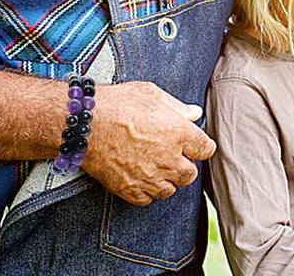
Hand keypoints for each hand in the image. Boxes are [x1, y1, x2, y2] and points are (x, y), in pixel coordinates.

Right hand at [80, 81, 214, 206]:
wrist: (87, 124)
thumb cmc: (120, 104)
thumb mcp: (154, 95)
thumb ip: (178, 107)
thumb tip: (194, 113)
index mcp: (179, 133)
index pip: (206, 149)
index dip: (202, 146)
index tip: (196, 144)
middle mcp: (168, 159)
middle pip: (190, 174)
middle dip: (186, 165)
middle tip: (175, 155)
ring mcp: (148, 177)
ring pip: (169, 190)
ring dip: (168, 180)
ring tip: (157, 167)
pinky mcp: (129, 190)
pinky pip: (147, 199)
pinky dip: (148, 191)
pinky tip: (142, 177)